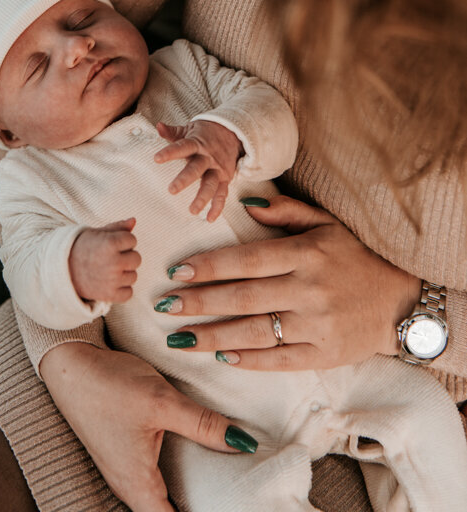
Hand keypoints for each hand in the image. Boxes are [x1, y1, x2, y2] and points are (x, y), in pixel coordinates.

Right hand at [39, 343, 258, 511]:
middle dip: (195, 508)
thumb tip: (243, 444)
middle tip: (227, 499)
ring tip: (214, 489)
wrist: (69, 363)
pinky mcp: (122, 453)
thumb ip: (203, 424)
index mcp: (138, 485)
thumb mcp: (161, 402)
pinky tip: (188, 464)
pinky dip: (172, 482)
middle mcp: (128, 486)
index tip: (231, 508)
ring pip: (158, 501)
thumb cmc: (110, 385)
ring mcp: (123, 471)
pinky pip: (151, 483)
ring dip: (182, 499)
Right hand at [69, 218, 140, 302]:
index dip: (123, 241)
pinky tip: (111, 283)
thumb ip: (118, 227)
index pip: (133, 240)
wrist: (63, 269)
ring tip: (108, 270)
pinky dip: (121, 289)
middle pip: (137, 259)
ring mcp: (112, 280)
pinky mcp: (109, 295)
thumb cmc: (83, 247)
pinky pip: (128, 293)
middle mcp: (113, 262)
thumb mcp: (98, 233)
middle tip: (110, 257)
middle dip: (126, 256)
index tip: (111, 244)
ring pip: (133, 276)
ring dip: (124, 273)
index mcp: (110, 243)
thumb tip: (134, 220)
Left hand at [155, 120, 242, 220]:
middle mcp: (208, 157)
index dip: (170, 152)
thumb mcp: (189, 129)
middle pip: (196, 168)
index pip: (182, 147)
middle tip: (171, 190)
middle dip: (185, 179)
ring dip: (202, 198)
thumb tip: (158, 126)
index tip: (156, 159)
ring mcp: (218, 169)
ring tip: (192, 211)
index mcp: (197, 143)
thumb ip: (173, 132)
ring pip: (211, 184)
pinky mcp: (225, 178)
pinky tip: (210, 218)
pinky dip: (217, 207)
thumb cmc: (205, 132)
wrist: (233, 132)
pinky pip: (222, 194)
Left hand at [155, 196, 420, 369]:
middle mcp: (308, 288)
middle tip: (164, 306)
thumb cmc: (355, 257)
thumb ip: (285, 212)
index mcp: (305, 253)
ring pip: (254, 331)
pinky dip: (249, 360)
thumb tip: (245, 203)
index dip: (209, 266)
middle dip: (199, 302)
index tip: (176, 271)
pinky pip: (279, 359)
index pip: (246, 260)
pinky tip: (222, 357)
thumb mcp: (325, 223)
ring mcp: (316, 324)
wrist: (400, 301)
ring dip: (213, 336)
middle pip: (242, 297)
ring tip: (181, 337)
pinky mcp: (324, 354)